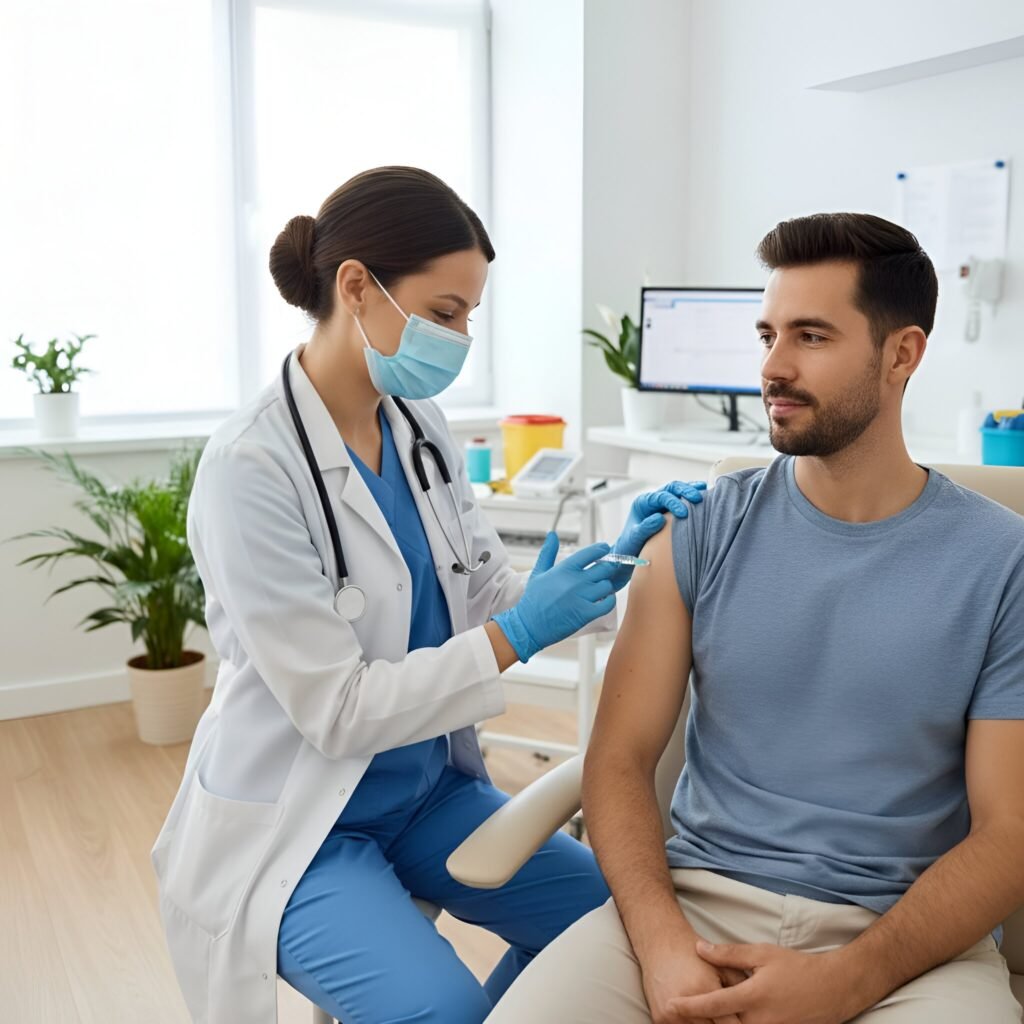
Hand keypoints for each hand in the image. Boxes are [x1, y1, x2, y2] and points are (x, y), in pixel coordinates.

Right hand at [492, 533, 620, 661]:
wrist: (529, 626)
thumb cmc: (533, 599)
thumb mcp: (538, 572)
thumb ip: (548, 552)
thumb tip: (552, 534)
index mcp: (564, 569)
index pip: (591, 553)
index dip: (602, 549)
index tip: (605, 549)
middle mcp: (575, 581)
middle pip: (604, 568)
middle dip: (606, 569)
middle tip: (603, 572)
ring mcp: (582, 598)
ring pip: (607, 586)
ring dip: (606, 586)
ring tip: (600, 588)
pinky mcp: (586, 614)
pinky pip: (608, 603)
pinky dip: (609, 601)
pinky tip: (602, 600)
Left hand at [611, 481, 706, 582]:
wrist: (629, 554)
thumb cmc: (629, 547)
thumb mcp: (633, 539)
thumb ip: (644, 528)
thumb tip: (660, 518)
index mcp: (642, 503)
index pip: (660, 497)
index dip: (673, 502)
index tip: (684, 513)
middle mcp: (653, 501)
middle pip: (671, 488)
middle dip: (685, 491)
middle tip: (698, 499)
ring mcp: (662, 505)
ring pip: (678, 491)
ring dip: (691, 490)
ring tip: (705, 490)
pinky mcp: (670, 511)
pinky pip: (682, 500)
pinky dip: (692, 498)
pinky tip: (704, 497)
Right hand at [641, 942, 744, 1023]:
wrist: (660, 942)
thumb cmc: (693, 953)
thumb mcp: (722, 966)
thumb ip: (741, 988)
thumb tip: (761, 1010)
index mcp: (704, 989)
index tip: (752, 1023)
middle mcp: (685, 1004)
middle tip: (733, 1020)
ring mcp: (669, 1014)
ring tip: (716, 1019)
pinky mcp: (659, 1019)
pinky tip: (701, 1020)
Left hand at [666, 941, 862, 1023]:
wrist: (834, 989)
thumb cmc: (796, 967)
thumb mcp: (762, 953)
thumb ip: (728, 953)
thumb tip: (699, 948)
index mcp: (753, 997)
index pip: (713, 1005)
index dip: (689, 1006)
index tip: (670, 1005)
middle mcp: (760, 1021)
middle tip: (675, 1015)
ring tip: (697, 1019)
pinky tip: (724, 1021)